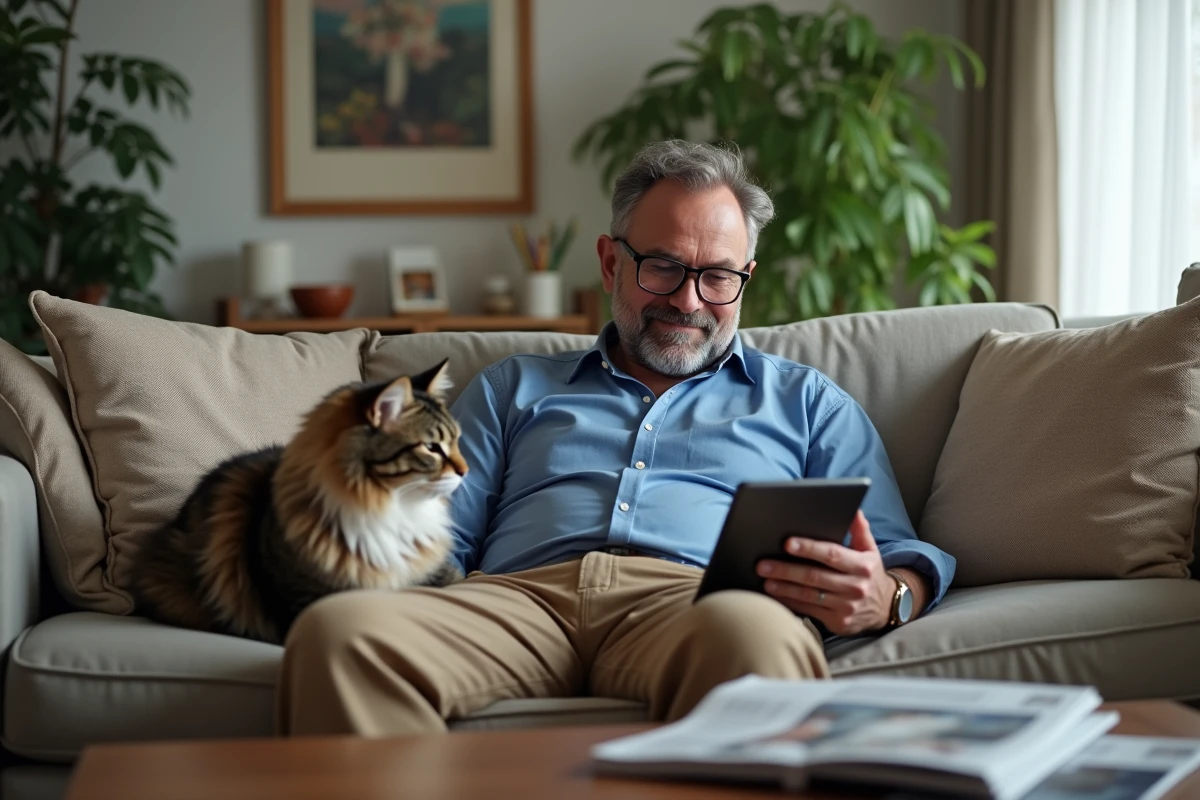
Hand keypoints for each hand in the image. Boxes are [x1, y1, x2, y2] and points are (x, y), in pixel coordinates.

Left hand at [756, 511, 894, 635]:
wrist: (885, 608)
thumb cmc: (870, 574)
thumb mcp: (870, 550)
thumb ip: (860, 529)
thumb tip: (854, 508)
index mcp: (862, 566)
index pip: (832, 554)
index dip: (809, 548)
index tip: (788, 543)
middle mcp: (855, 587)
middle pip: (814, 576)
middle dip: (786, 570)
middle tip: (763, 565)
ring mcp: (846, 607)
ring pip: (808, 595)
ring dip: (784, 588)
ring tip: (765, 580)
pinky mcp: (838, 622)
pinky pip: (809, 611)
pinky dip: (790, 603)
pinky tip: (776, 597)